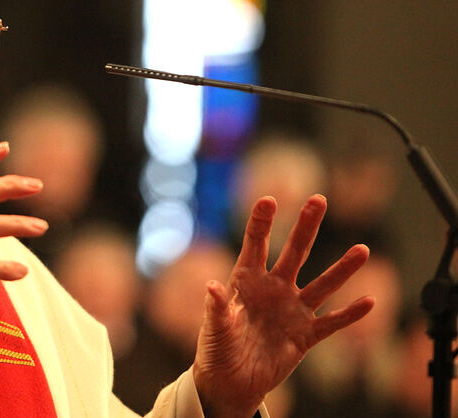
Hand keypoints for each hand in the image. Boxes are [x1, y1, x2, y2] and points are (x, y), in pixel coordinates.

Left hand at [192, 195, 374, 416]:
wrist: (230, 381)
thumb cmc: (216, 350)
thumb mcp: (214, 329)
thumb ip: (217, 308)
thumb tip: (212, 286)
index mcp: (246, 282)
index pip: (255, 245)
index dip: (261, 223)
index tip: (269, 199)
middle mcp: (274, 290)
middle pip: (294, 253)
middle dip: (306, 227)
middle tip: (319, 200)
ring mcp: (292, 311)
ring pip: (322, 285)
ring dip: (342, 269)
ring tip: (362, 250)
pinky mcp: (305, 336)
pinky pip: (332, 323)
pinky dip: (349, 315)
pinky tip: (368, 302)